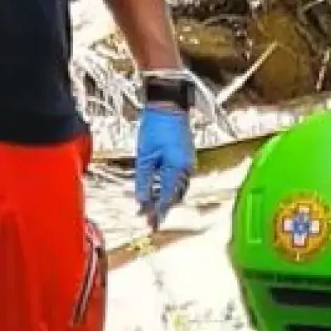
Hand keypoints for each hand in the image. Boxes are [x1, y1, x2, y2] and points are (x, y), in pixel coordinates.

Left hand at [135, 104, 193, 228]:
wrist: (169, 106)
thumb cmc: (155, 127)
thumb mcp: (144, 156)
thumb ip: (144, 181)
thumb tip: (141, 201)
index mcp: (177, 169)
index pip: (167, 197)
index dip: (158, 212)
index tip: (150, 225)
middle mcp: (187, 169)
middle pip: (174, 196)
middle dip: (161, 208)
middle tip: (148, 220)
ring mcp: (189, 163)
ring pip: (177, 189)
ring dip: (165, 199)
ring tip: (150, 208)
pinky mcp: (186, 158)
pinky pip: (179, 179)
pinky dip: (169, 188)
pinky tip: (158, 191)